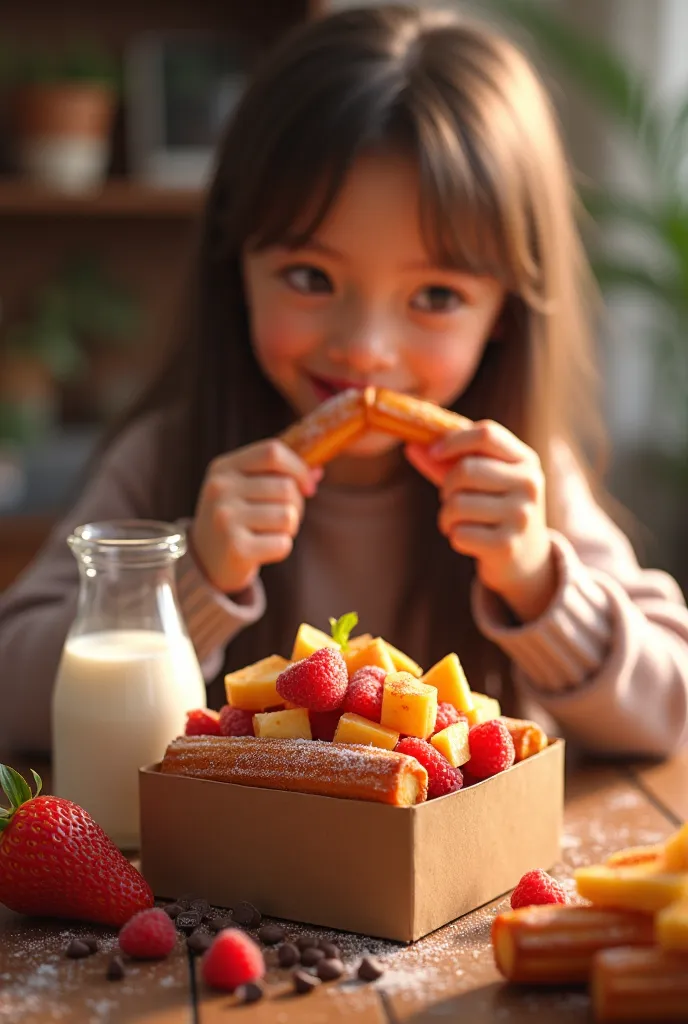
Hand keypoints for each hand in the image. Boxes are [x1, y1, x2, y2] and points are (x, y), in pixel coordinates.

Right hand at [191, 439, 320, 594]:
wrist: (206, 560)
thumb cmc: (236, 517)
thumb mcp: (246, 487)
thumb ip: (279, 474)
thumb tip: (318, 471)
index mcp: (223, 467)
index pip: (272, 452)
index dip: (298, 468)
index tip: (308, 486)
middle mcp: (220, 489)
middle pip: (286, 487)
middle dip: (296, 505)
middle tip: (283, 517)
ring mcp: (225, 518)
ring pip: (288, 516)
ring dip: (289, 528)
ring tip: (269, 532)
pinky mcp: (236, 548)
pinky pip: (283, 543)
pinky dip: (281, 548)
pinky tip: (262, 549)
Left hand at [406, 420, 556, 621]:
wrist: (526, 558)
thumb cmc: (494, 509)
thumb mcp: (480, 481)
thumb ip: (448, 462)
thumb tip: (411, 445)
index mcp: (525, 461)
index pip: (487, 434)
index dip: (454, 440)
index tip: (433, 452)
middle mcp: (529, 485)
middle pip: (466, 470)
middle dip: (447, 486)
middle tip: (449, 498)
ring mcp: (520, 516)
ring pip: (458, 504)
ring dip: (446, 515)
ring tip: (457, 522)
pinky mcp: (507, 545)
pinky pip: (459, 533)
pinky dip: (454, 536)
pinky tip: (468, 539)